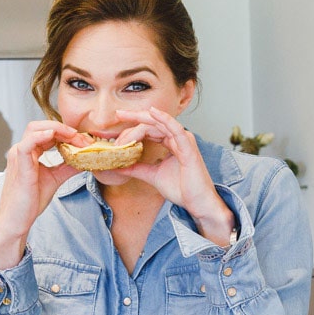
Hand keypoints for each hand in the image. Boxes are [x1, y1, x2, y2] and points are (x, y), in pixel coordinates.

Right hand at [0, 120, 83, 269]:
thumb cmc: (30, 201)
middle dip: (64, 128)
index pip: (47, 133)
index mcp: (30, 153)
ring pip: (34, 129)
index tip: (84, 140)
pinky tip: (53, 135)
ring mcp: (19, 157)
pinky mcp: (20, 166)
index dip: (67, 133)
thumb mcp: (55, 179)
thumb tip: (84, 159)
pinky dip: (40, 136)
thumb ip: (68, 167)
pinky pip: (27, 145)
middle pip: (41, 126)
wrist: (17, 219)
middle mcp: (22, 151)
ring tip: (74, 137)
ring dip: (57, 130)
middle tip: (82, 138)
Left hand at [116, 107, 236, 243]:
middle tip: (118, 114)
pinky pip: (175, 129)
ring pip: (160, 124)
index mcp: (171, 143)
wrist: (197, 202)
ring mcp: (184, 141)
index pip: (150, 129)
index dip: (132, 129)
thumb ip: (137, 168)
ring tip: (125, 116)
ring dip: (141, 120)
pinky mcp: (188, 147)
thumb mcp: (153, 175)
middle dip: (134, 117)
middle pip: (153, 123)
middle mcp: (178, 138)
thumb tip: (118, 166)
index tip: (116, 137)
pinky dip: (164, 119)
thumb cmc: (182, 189)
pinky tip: (152, 112)